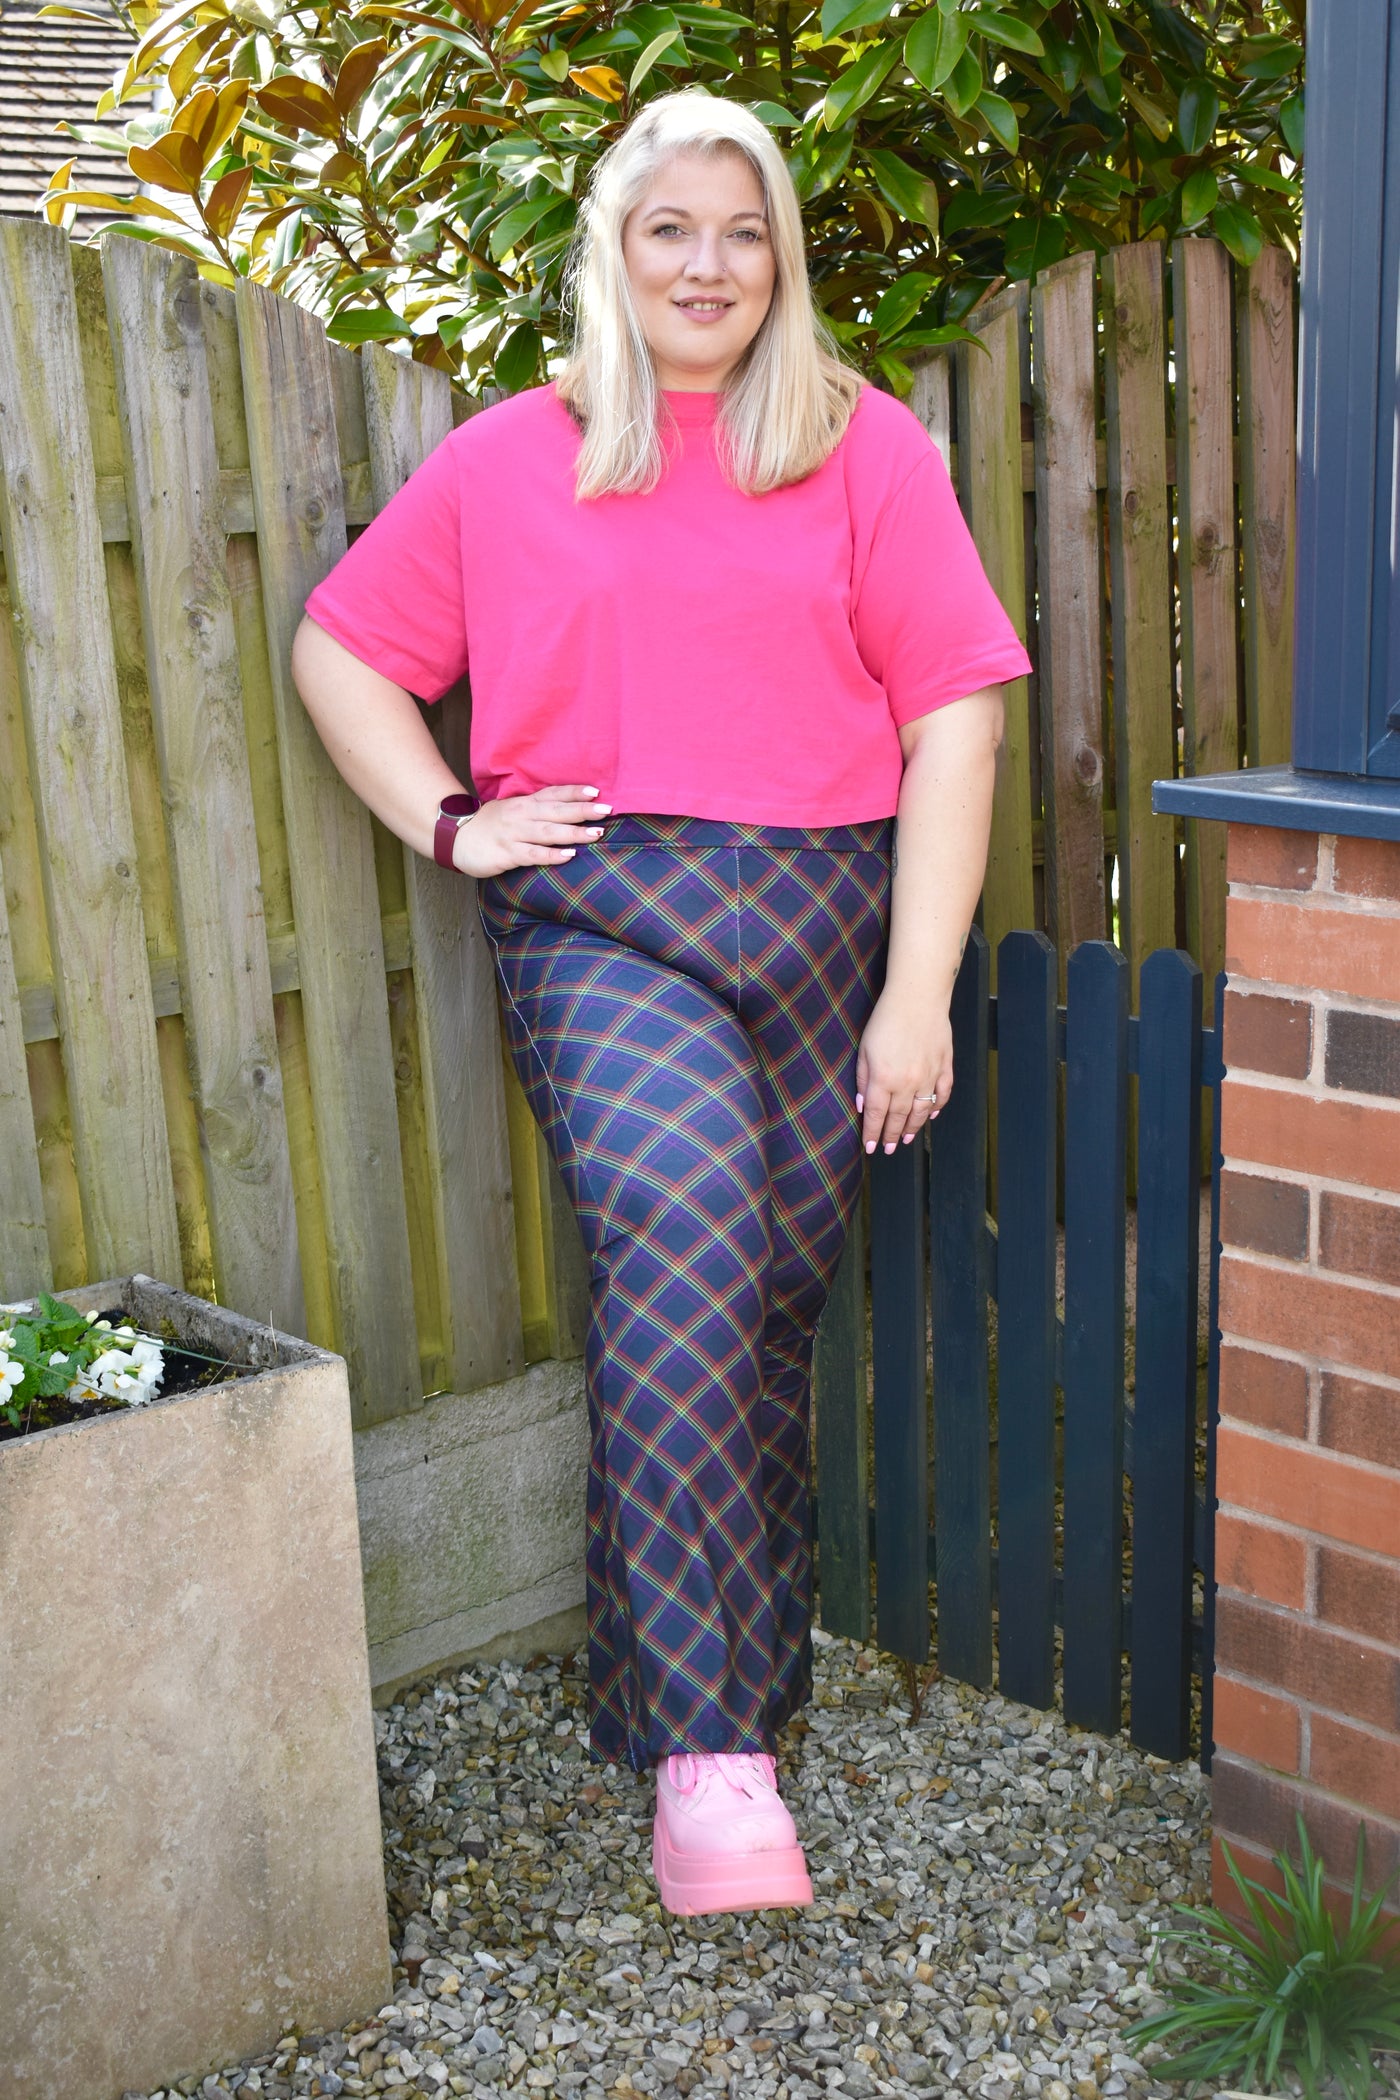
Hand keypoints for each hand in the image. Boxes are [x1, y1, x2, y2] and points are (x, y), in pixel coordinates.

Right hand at [453, 785, 610, 877]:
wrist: (454, 837)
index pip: (553, 794)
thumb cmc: (488, 826)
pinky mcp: (506, 854)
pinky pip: (533, 854)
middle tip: (607, 810)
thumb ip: (535, 810)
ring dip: (574, 832)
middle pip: (556, 811)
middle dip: (583, 810)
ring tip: (596, 833)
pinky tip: (569, 855)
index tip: (596, 791)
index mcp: (524, 804)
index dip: (574, 792)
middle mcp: (521, 815)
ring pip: (548, 832)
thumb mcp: (511, 810)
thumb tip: (566, 810)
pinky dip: (551, 855)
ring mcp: (514, 834)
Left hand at [854, 989, 953, 1155]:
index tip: (869, 1148)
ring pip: (922, 1111)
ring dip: (913, 1128)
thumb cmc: (886, 1019)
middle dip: (891, 1136)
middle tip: (888, 1149)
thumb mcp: (865, 1049)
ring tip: (906, 1140)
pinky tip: (931, 1115)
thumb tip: (864, 1105)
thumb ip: (864, 1079)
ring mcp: (930, 1075)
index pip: (877, 1115)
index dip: (873, 1134)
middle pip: (898, 1118)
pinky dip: (937, 1107)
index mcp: (884, 1078)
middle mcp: (908, 1082)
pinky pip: (943, 1093)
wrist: (918, 997)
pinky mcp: (945, 1066)